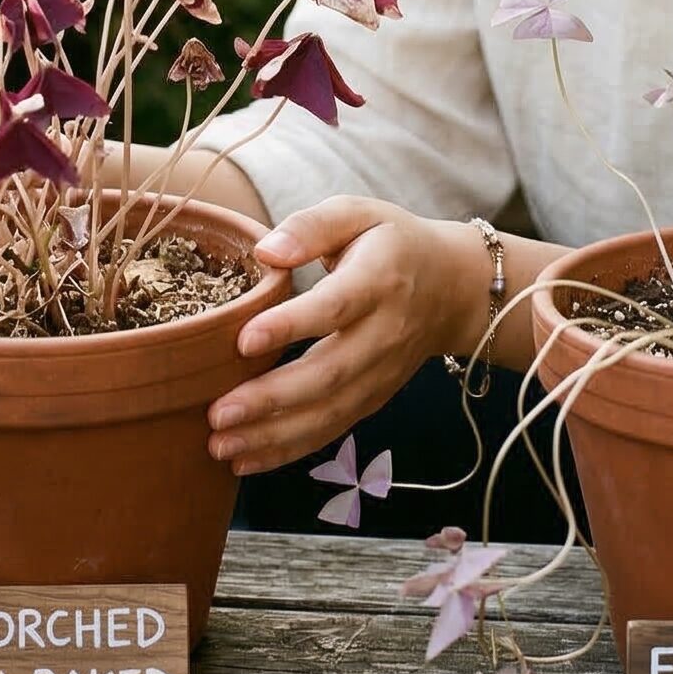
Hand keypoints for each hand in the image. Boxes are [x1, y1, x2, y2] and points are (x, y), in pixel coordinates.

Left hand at [206, 197, 482, 476]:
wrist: (454, 287)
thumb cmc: (392, 243)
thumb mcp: (359, 213)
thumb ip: (312, 226)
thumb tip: (265, 251)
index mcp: (380, 279)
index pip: (335, 306)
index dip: (291, 326)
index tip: (244, 341)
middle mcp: (385, 333)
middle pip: (329, 372)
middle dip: (272, 399)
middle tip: (218, 414)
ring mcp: (382, 372)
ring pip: (330, 411)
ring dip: (275, 435)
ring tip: (221, 445)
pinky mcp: (375, 397)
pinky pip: (334, 428)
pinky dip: (291, 450)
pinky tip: (247, 460)